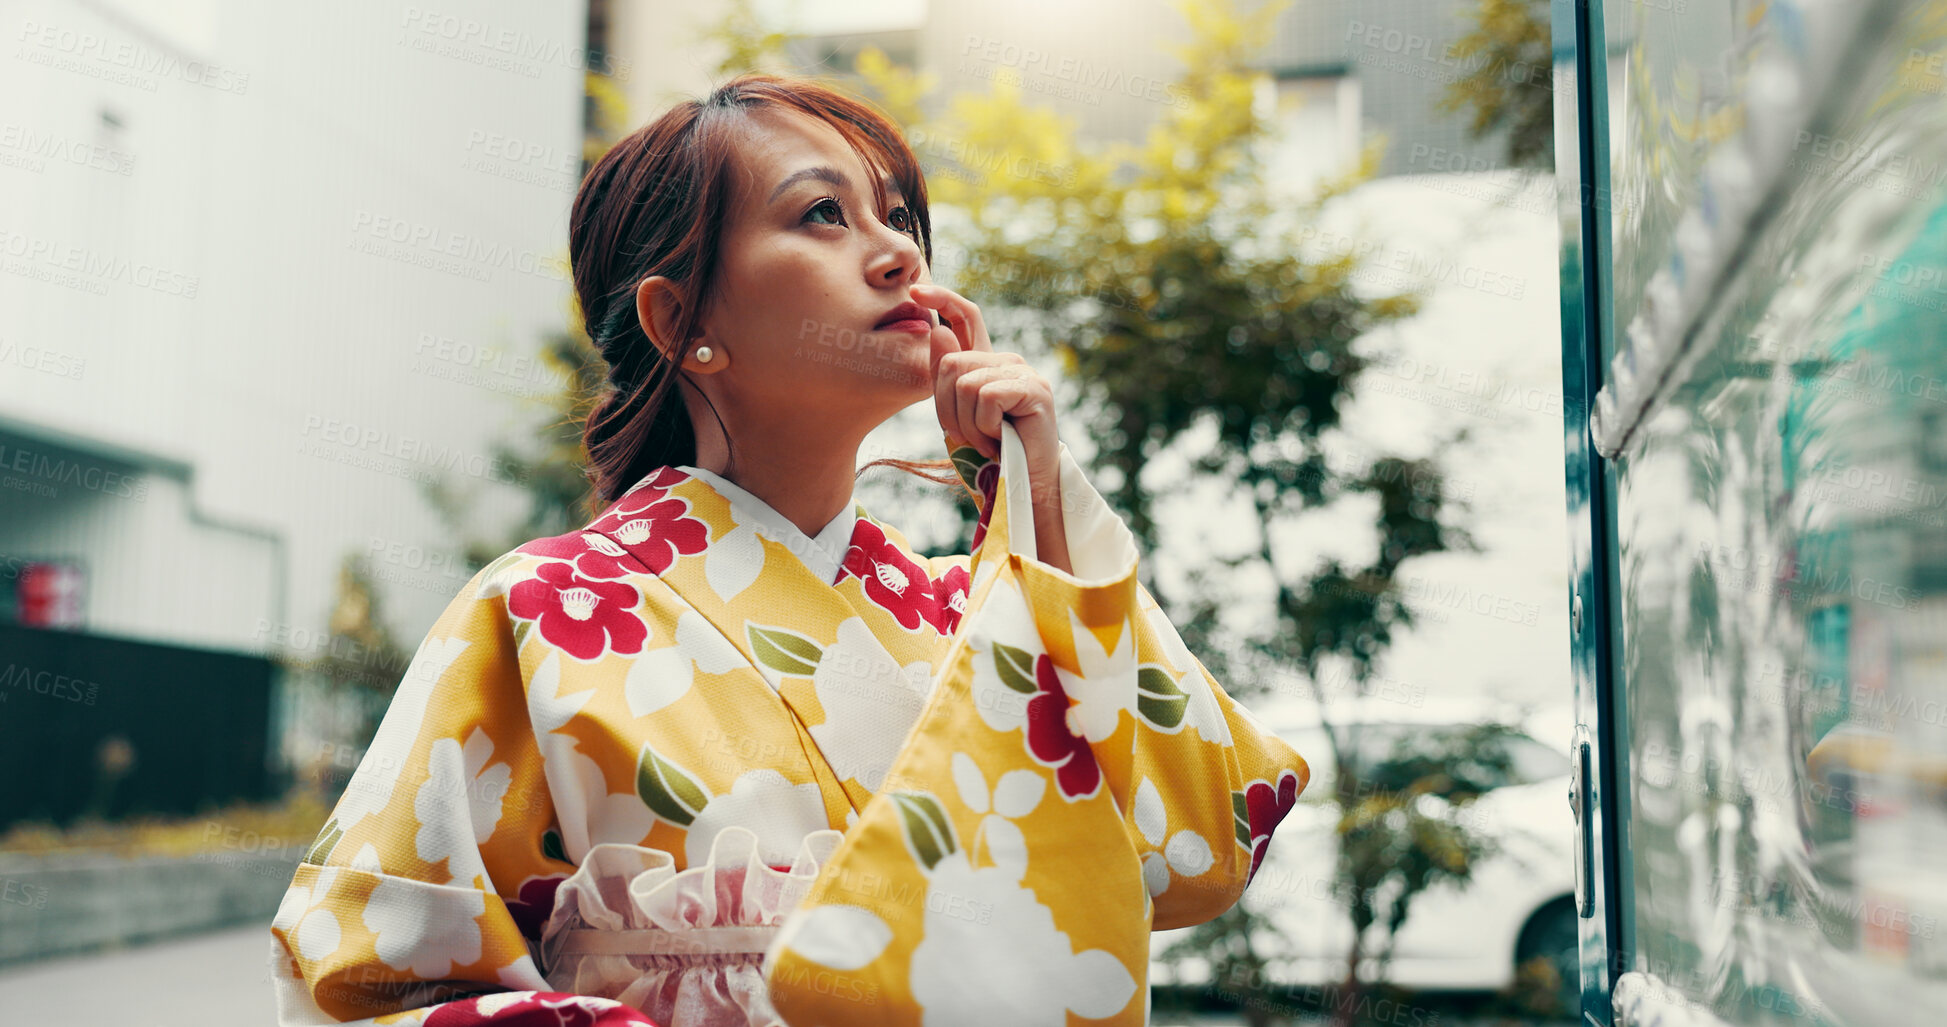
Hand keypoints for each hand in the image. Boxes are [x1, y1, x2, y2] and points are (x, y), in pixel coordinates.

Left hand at [913, 282, 1070, 572]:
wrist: (1023, 489)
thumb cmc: (990, 457)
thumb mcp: (956, 417)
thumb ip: (944, 379)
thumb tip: (937, 331)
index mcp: (987, 364)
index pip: (966, 317)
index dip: (942, 299)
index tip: (915, 290)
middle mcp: (1006, 362)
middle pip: (950, 363)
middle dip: (948, 408)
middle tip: (973, 435)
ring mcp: (1022, 373)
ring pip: (964, 382)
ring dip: (968, 424)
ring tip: (990, 440)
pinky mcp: (1034, 391)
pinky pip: (985, 397)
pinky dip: (985, 426)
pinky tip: (1002, 439)